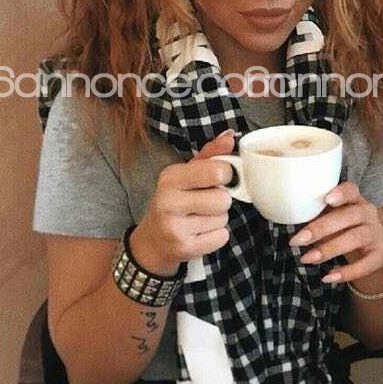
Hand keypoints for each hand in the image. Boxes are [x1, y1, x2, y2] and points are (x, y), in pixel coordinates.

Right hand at [130, 130, 236, 274]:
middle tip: (205, 202)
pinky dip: (216, 236)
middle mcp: (168, 201)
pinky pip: (222, 237)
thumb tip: (230, 135)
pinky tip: (200, 233)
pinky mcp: (183, 248)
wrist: (152, 240)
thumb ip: (210, 154)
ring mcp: (174, 227)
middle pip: (223, 199)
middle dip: (221, 201)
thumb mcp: (186, 174)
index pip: (217, 170)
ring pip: (223, 219)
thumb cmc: (175, 201)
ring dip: (218, 219)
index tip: (218, 178)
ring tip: (199, 218)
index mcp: (170, 177)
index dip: (226, 175)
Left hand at [290, 181, 382, 284]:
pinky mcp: (381, 254)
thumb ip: (314, 214)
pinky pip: (366, 264)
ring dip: (329, 249)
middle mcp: (368, 212)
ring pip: (356, 238)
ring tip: (306, 259)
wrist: (368, 251)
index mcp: (354, 199)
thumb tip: (283, 215)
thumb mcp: (330, 218)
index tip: (326, 199)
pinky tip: (327, 277)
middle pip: (348, 216)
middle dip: (321, 228)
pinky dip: (347, 272)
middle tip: (296, 240)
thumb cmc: (341, 229)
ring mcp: (376, 233)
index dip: (341, 193)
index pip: (351, 190)